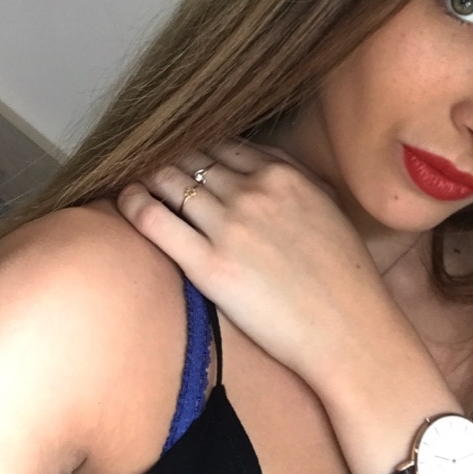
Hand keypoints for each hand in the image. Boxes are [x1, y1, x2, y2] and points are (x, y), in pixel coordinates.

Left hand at [116, 140, 403, 386]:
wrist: (347, 328)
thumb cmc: (343, 274)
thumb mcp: (328, 204)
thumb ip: (295, 174)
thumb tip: (259, 157)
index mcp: (282, 174)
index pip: (223, 145)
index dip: (198, 148)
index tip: (185, 155)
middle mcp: (253, 193)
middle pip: (192, 159)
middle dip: (169, 158)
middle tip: (150, 163)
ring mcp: (229, 227)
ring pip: (170, 182)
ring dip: (149, 176)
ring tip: (133, 178)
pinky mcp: (208, 266)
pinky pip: (155, 221)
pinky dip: (134, 203)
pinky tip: (125, 198)